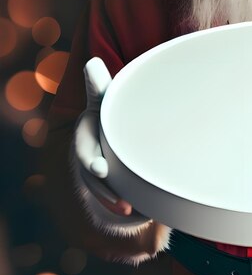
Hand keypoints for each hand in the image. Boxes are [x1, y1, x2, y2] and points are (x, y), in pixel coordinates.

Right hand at [74, 57, 147, 224]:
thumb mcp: (104, 97)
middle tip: (121, 203)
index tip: (100, 169)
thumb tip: (91, 63)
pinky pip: (117, 194)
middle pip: (93, 177)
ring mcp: (101, 170)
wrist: (120, 127)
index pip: (84, 150)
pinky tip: (143, 211)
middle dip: (104, 191)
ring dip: (114, 201)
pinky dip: (128, 204)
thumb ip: (99, 84)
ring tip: (131, 210)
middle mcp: (90, 154)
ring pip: (103, 190)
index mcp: (86, 134)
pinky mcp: (115, 179)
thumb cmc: (112, 109)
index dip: (91, 160)